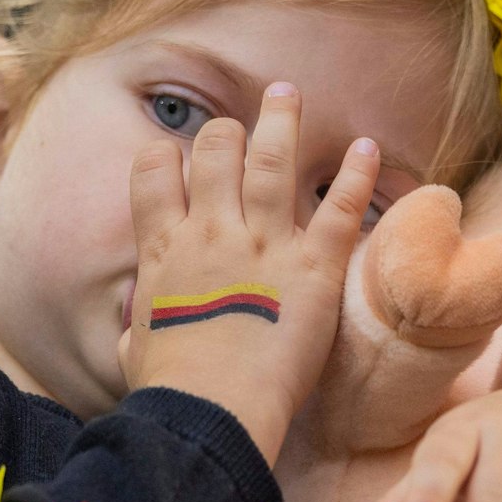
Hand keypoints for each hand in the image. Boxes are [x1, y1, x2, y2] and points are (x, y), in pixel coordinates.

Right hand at [122, 83, 380, 463]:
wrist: (213, 409)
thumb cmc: (173, 391)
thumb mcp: (136, 351)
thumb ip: (140, 329)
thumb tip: (135, 335)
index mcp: (165, 251)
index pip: (154, 174)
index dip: (165, 156)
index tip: (177, 154)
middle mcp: (213, 233)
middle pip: (214, 152)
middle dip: (226, 130)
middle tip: (243, 120)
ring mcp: (265, 245)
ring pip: (272, 161)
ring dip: (281, 121)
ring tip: (288, 92)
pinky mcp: (314, 266)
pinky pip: (340, 207)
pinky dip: (356, 173)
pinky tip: (367, 146)